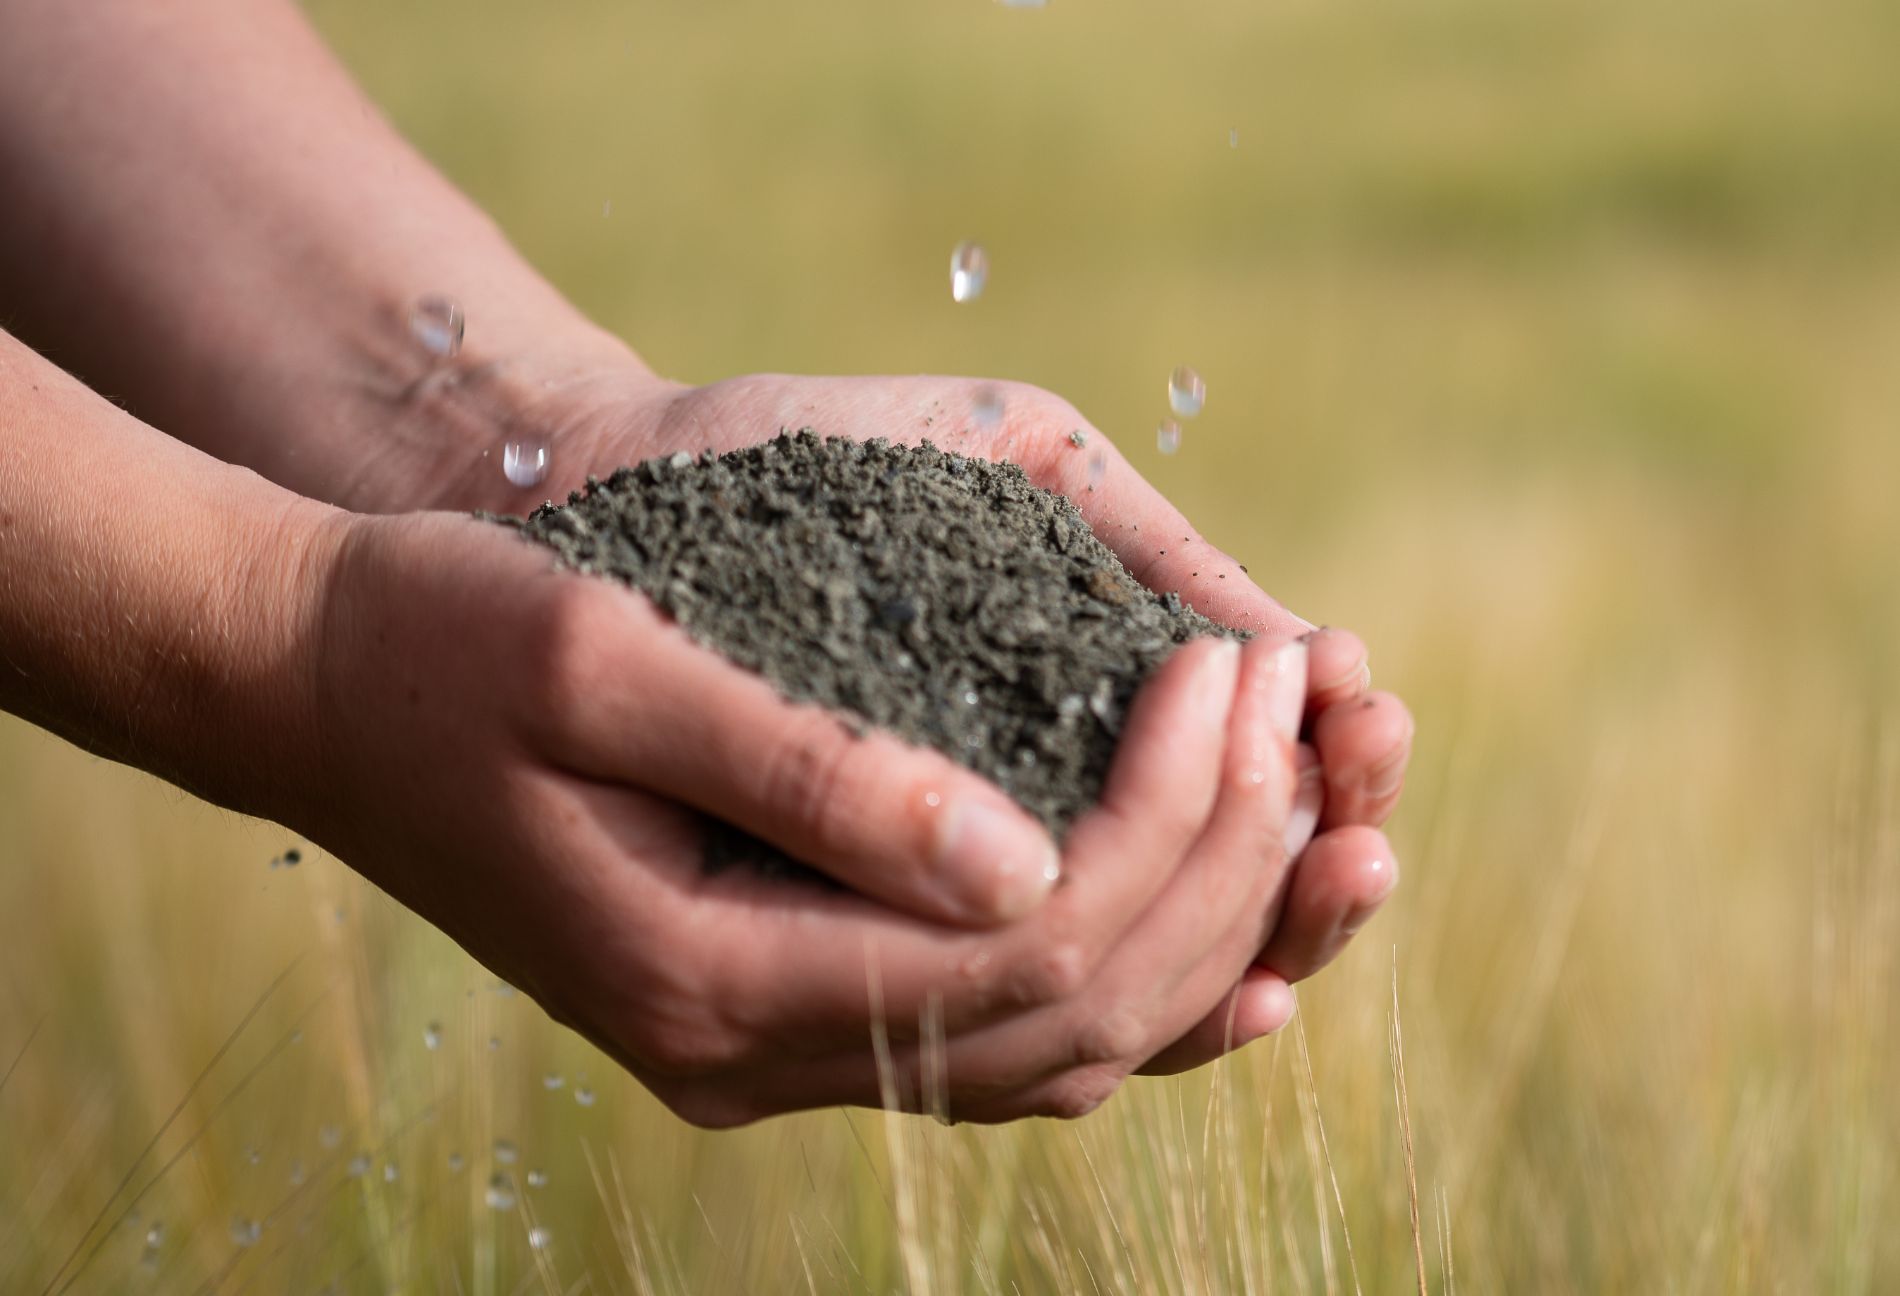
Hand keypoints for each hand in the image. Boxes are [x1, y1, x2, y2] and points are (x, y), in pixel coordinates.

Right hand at [470, 368, 1413, 1068]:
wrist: (326, 685)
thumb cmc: (451, 641)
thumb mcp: (608, 662)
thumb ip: (813, 772)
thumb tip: (1029, 861)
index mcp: (710, 979)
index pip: (1022, 951)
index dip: (1166, 819)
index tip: (1230, 659)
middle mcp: (750, 1050)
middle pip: (1067, 1017)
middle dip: (1216, 862)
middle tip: (1292, 695)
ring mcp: (767, 1041)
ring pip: (1052, 1048)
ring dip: (1200, 928)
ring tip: (1307, 792)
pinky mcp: (780, 993)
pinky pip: (991, 1029)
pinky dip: (1119, 974)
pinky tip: (1217, 915)